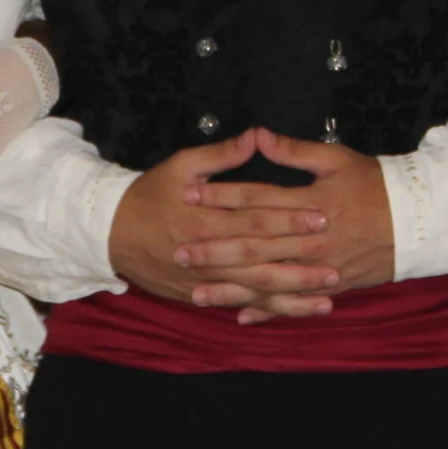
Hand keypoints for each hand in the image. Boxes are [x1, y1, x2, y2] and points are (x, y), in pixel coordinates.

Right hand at [108, 134, 332, 309]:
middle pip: (260, 261)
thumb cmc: (149, 195)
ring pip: (254, 292)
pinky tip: (294, 313)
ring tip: (328, 298)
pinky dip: (267, 311)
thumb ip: (221, 156)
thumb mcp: (180, 166)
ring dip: (292, 296)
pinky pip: (239, 306)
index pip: (254, 220)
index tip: (322, 216)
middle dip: (299, 264)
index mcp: (205, 218)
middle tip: (337, 262)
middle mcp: (206, 254)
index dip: (289, 219)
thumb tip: (255, 136)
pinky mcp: (200, 296)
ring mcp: (203, 280)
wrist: (110, 234)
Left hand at [183, 128, 395, 322]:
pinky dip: (268, 311)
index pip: (256, 198)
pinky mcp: (331, 287)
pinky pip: (294, 302)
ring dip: (233, 288)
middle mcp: (311, 239)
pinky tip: (241, 317)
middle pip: (255, 244)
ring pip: (269, 280)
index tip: (189, 195)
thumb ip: (294, 152)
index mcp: (309, 203)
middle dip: (215, 249)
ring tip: (198, 292)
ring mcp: (320, 268)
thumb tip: (257, 135)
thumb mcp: (336, 160)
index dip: (221, 196)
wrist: (419, 222)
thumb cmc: (375, 185)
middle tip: (180, 252)